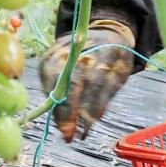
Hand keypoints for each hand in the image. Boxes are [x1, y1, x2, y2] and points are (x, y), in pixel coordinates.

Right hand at [38, 18, 136, 139]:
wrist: (105, 32)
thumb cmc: (115, 58)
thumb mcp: (121, 72)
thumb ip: (107, 93)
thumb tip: (94, 118)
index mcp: (105, 48)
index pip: (96, 78)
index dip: (92, 103)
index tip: (90, 124)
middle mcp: (79, 45)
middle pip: (69, 78)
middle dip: (68, 110)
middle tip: (68, 134)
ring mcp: (61, 47)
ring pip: (53, 78)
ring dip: (56, 107)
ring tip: (63, 129)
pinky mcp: (49, 53)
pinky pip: (45, 76)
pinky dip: (50, 97)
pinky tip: (57, 115)